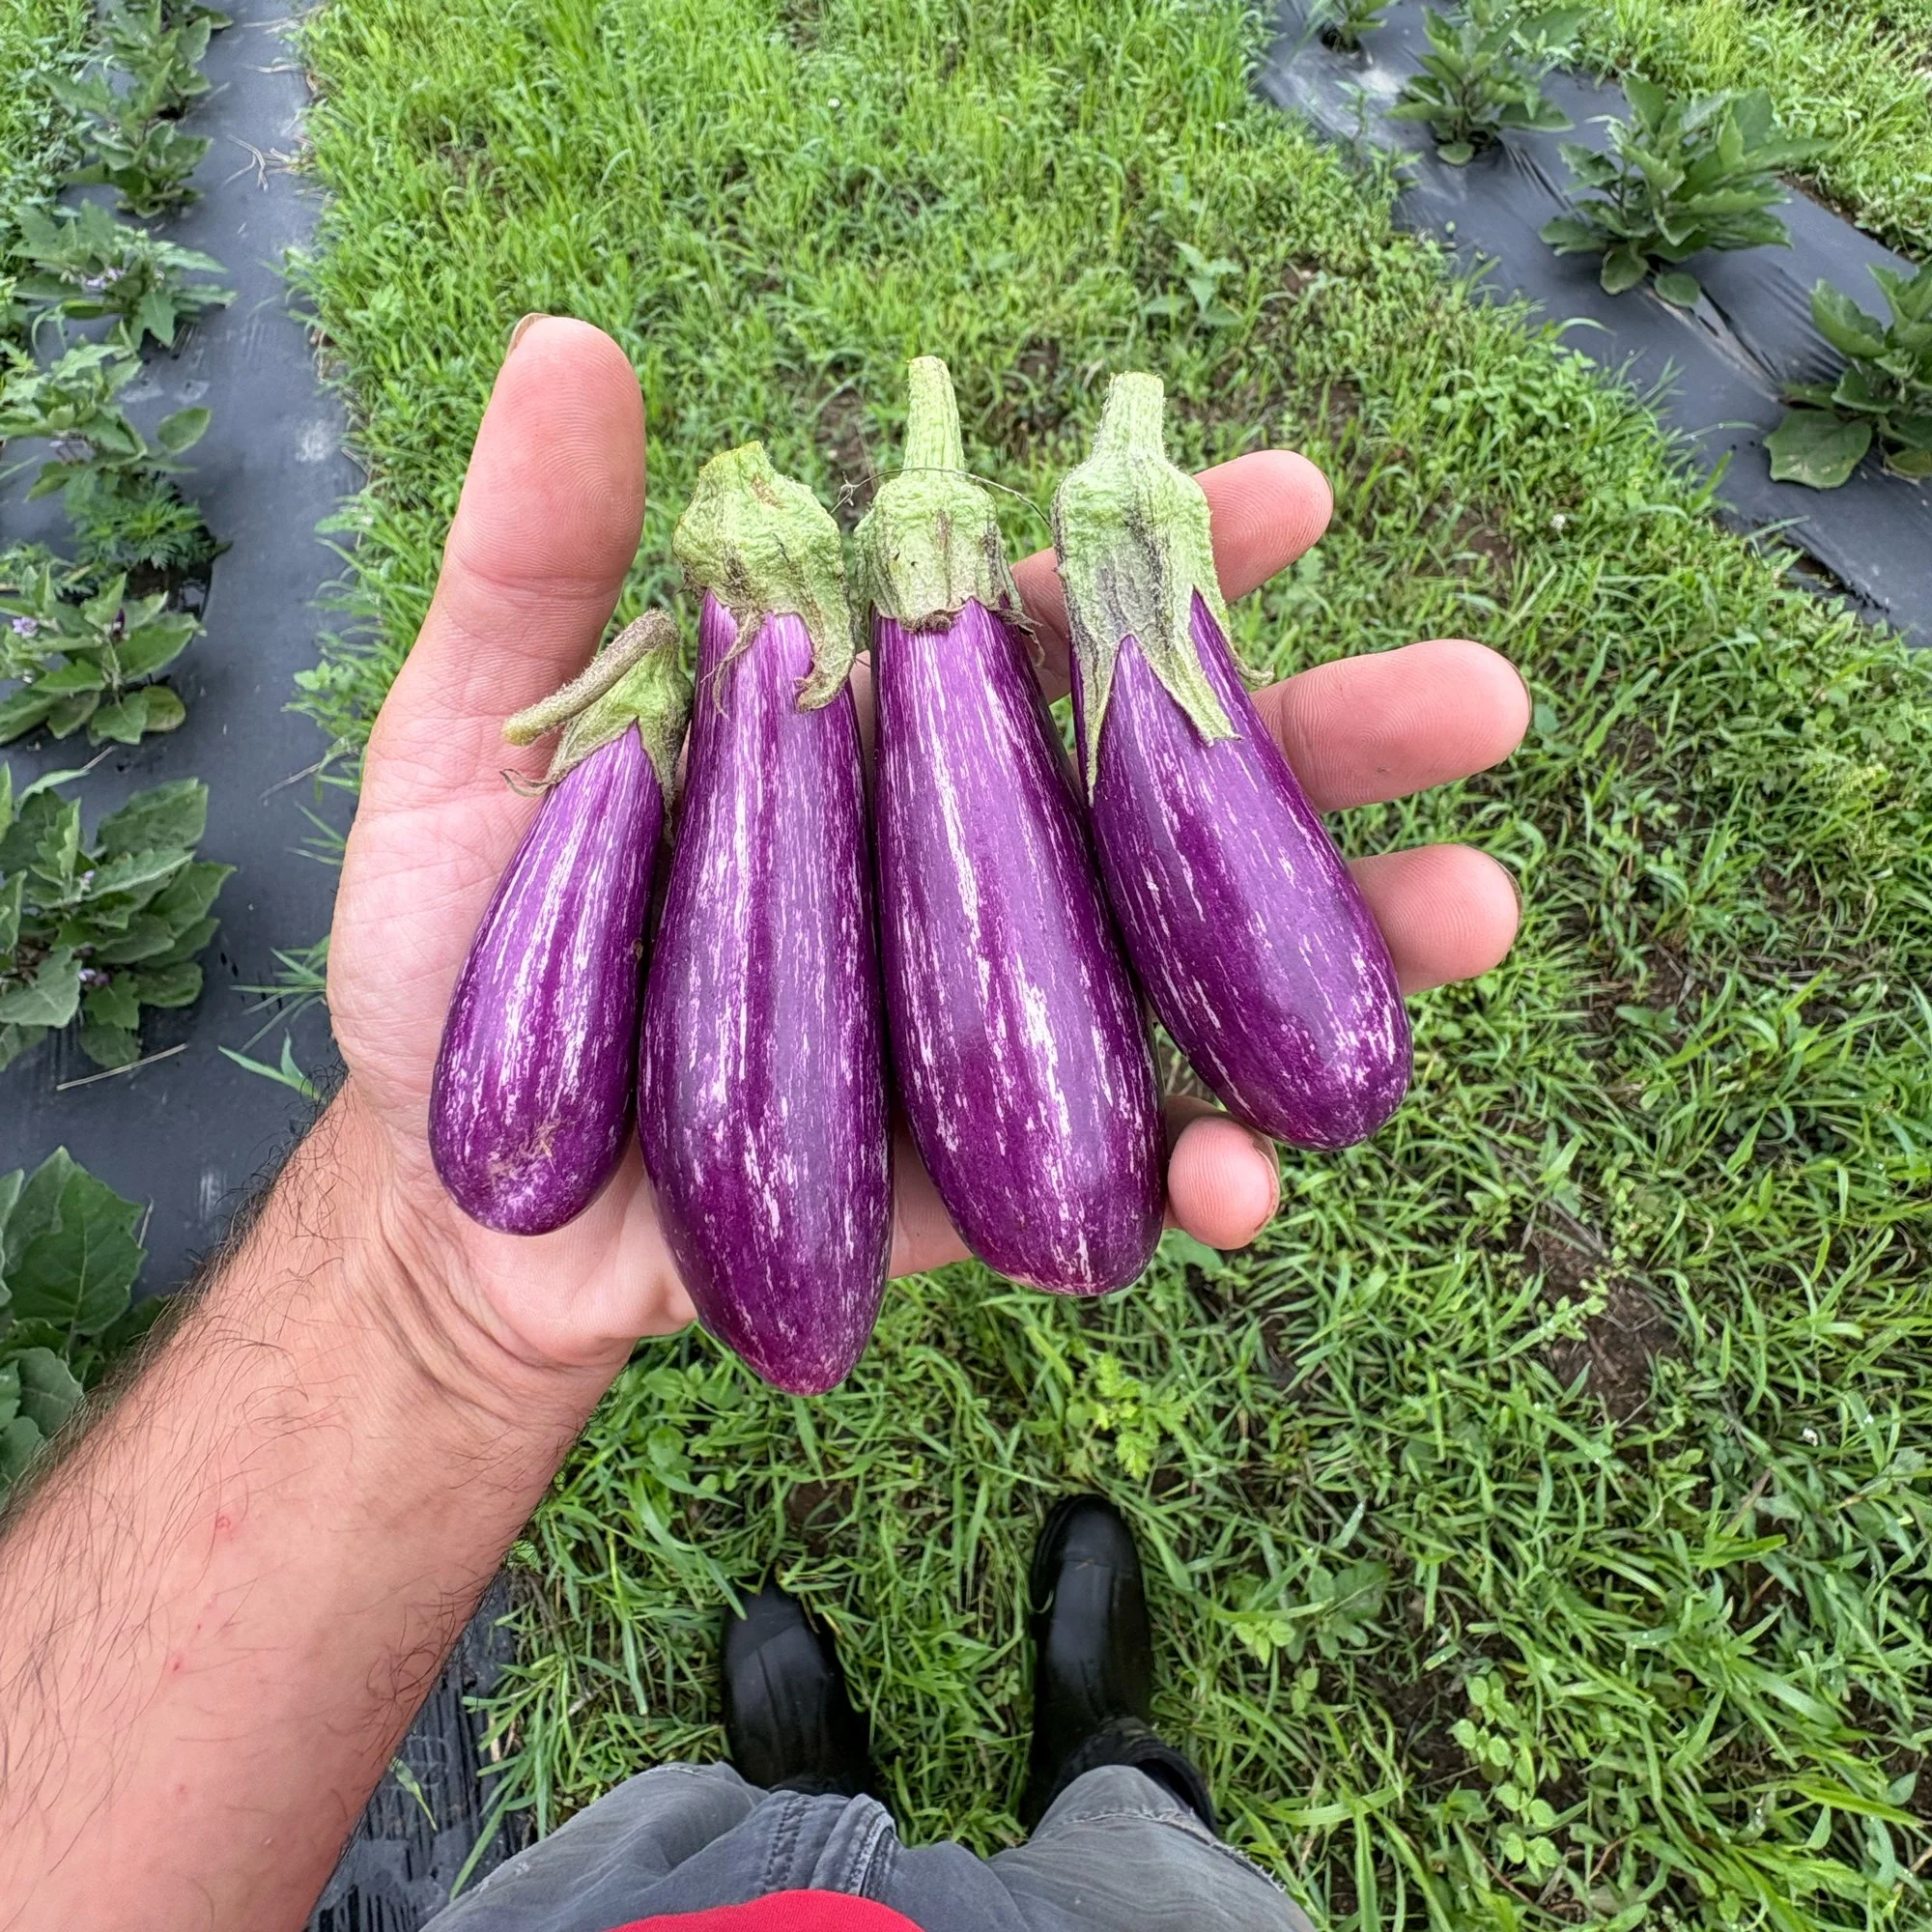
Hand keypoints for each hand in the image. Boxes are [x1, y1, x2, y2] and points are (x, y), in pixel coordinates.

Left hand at [328, 318, 1527, 1381]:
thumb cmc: (464, 960)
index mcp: (882, 739)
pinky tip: (1241, 1179)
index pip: (1047, 631)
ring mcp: (1004, 1023)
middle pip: (1176, 793)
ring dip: (1349, 950)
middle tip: (1478, 702)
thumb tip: (577, 349)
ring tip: (1477, 912)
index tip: (1291, 496)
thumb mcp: (475, 749)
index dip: (1169, 560)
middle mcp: (975, 870)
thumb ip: (536, 567)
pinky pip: (1126, 1166)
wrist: (467, 1201)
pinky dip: (1198, 1172)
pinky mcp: (996, 1171)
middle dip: (1333, 743)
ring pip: (1205, 974)